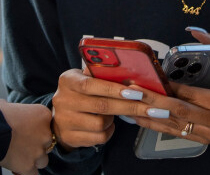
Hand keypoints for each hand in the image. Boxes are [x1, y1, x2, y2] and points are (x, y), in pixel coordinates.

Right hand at [0, 99, 52, 174]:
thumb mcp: (12, 105)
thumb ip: (21, 112)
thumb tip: (16, 115)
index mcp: (43, 115)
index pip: (47, 125)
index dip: (37, 129)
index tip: (28, 131)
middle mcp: (45, 133)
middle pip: (47, 143)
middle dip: (36, 144)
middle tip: (22, 143)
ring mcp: (38, 151)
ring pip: (43, 160)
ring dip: (33, 159)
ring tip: (20, 156)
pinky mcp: (29, 166)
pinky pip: (33, 173)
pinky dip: (26, 171)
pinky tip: (18, 167)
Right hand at [51, 68, 171, 150]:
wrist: (60, 117)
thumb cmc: (81, 93)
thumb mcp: (85, 78)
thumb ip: (101, 74)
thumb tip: (128, 70)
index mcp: (68, 80)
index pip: (90, 84)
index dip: (113, 89)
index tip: (136, 92)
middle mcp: (62, 100)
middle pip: (101, 106)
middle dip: (129, 106)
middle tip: (149, 108)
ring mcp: (64, 121)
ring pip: (100, 123)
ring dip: (114, 119)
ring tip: (114, 113)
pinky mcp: (70, 137)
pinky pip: (98, 137)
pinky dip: (108, 131)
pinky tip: (107, 125)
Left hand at [130, 31, 209, 143]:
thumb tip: (194, 31)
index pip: (196, 95)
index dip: (173, 89)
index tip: (154, 80)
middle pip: (181, 111)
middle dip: (154, 101)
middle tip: (133, 92)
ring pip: (175, 125)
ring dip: (150, 115)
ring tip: (130, 104)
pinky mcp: (204, 140)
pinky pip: (176, 133)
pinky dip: (156, 125)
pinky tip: (140, 117)